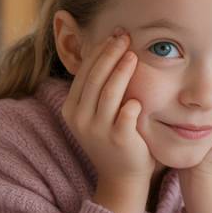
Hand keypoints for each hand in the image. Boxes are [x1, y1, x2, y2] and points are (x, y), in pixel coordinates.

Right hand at [61, 29, 155, 187]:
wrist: (122, 177)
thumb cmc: (114, 138)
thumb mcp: (97, 113)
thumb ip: (99, 89)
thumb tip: (109, 50)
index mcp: (71, 109)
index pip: (84, 73)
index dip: (99, 52)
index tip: (114, 36)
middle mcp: (80, 118)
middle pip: (95, 78)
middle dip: (110, 54)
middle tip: (124, 37)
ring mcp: (98, 130)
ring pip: (109, 92)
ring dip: (122, 70)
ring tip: (133, 54)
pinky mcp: (118, 139)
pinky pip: (126, 114)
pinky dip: (132, 102)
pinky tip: (139, 94)